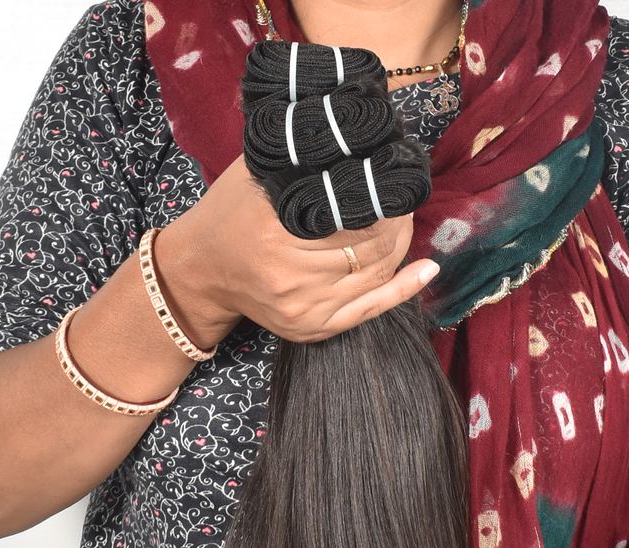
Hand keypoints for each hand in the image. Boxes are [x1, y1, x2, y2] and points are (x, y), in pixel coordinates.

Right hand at [154, 155, 439, 346]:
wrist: (202, 271)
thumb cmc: (232, 212)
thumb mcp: (260, 172)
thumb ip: (306, 157)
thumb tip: (364, 136)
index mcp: (277, 231)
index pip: (357, 215)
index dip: (386, 197)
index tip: (395, 176)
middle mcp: (292, 277)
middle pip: (373, 248)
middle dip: (398, 220)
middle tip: (405, 197)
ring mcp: (304, 309)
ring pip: (377, 276)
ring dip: (400, 248)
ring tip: (404, 221)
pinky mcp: (312, 330)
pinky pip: (371, 311)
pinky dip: (403, 290)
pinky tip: (426, 270)